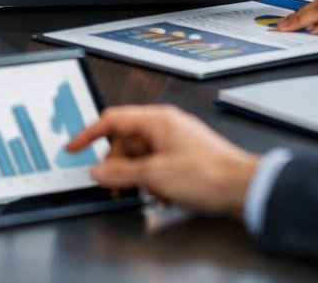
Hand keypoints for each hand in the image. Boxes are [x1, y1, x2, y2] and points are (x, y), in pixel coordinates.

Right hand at [66, 105, 259, 219]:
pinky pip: (157, 165)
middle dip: (116, 165)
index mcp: (156, 119)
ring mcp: (176, 141)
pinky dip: (153, 180)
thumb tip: (98, 171)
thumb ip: (120, 173)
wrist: (243, 188)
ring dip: (137, 177)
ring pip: (141, 156)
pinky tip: (162, 196)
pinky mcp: (186, 157)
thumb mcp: (155, 176)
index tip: (73, 147)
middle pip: (125, 141)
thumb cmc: (208, 174)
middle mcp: (165, 126)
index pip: (111, 119)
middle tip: (111, 186)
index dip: (88, 134)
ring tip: (144, 194)